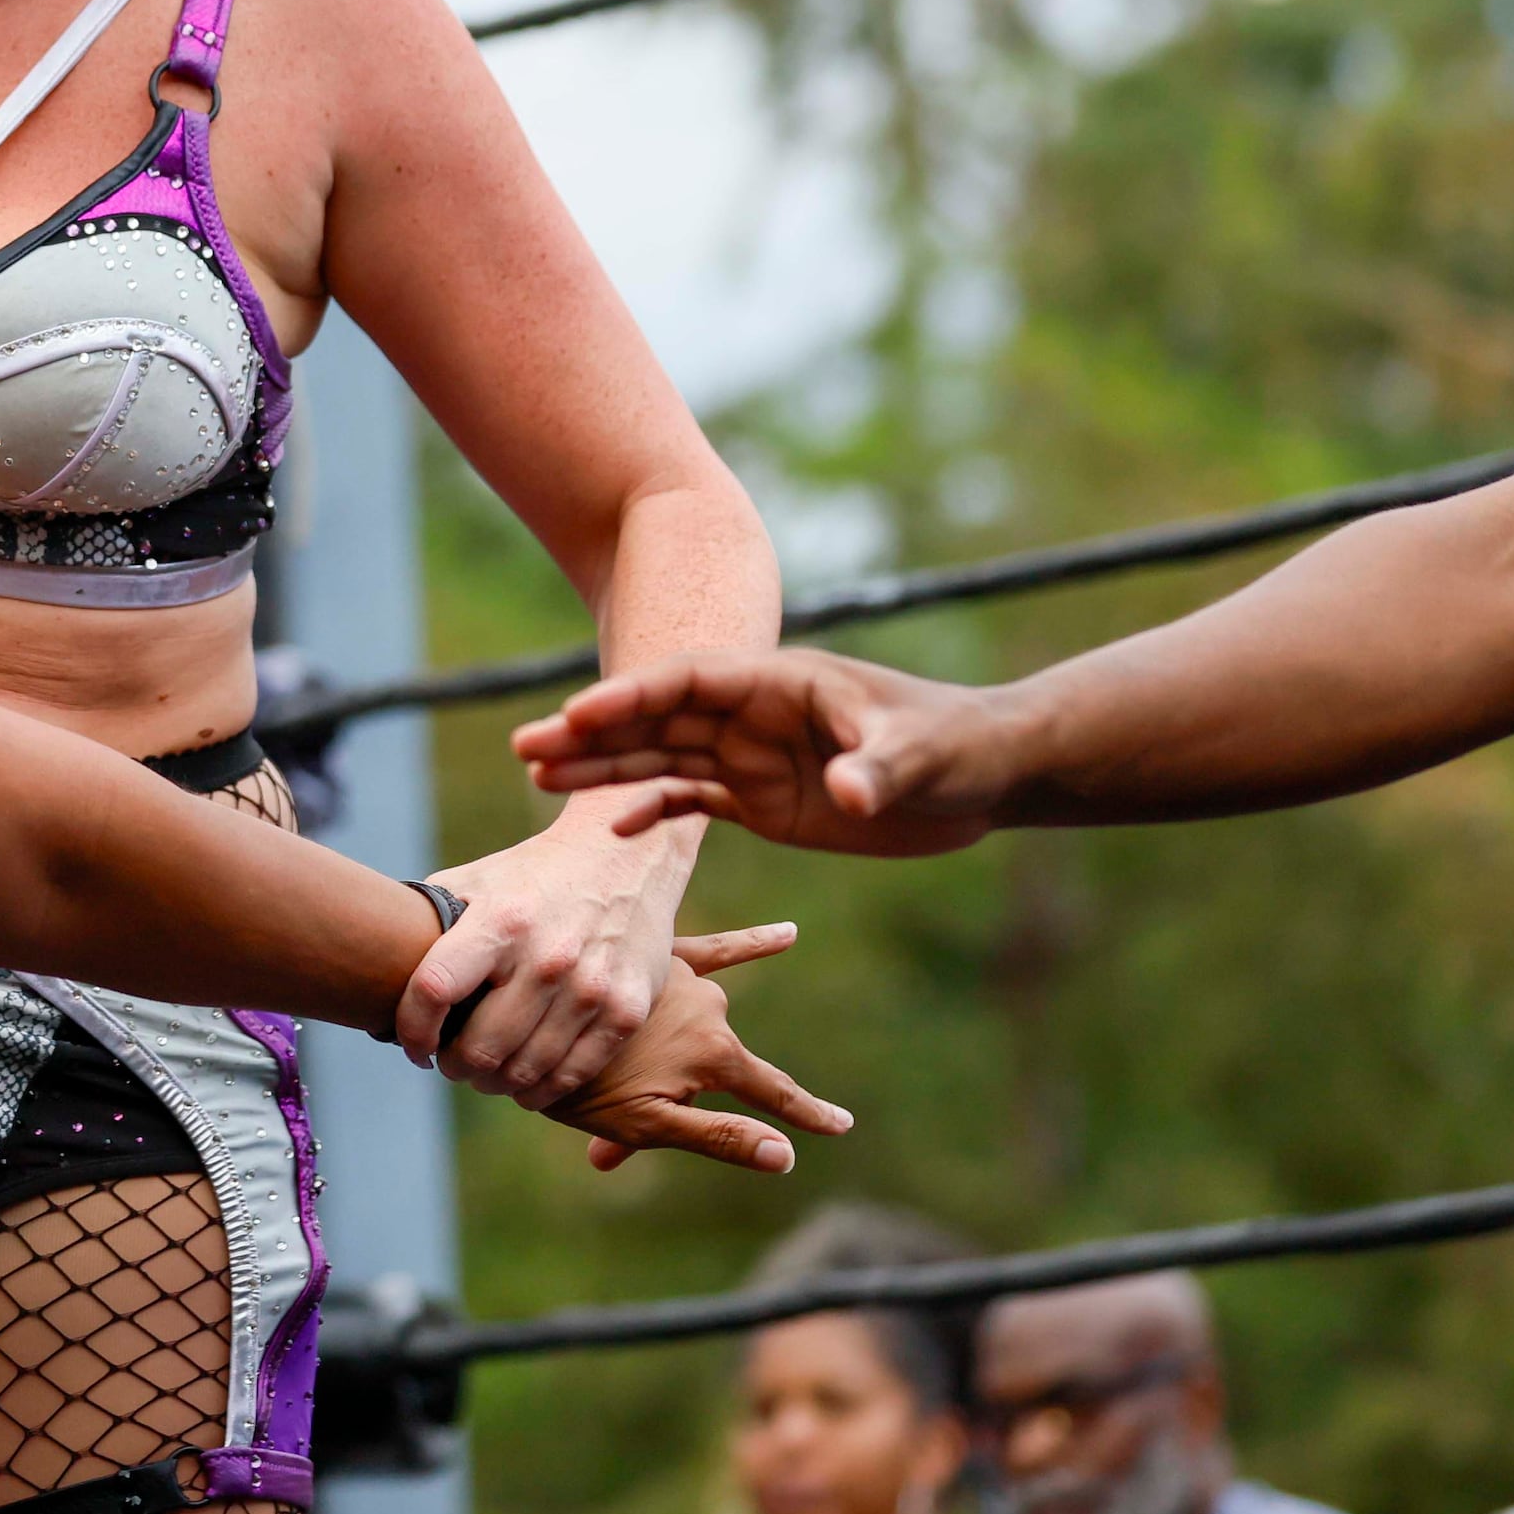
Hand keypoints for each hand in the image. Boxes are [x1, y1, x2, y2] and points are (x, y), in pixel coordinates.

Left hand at [400, 807, 691, 1103]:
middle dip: (454, 1066)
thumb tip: (372, 962)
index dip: (412, 1029)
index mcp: (500, 920)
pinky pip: (572, 1076)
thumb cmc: (533, 876)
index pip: (434, 990)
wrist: (625, 856)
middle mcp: (547, 957)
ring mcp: (591, 987)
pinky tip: (526, 1083)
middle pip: (480, 1048)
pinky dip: (540, 1091)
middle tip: (451, 1063)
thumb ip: (430, 923)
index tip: (413, 1044)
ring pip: (524, 1072)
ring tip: (485, 1073)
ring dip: (495, 1083)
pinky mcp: (627, 1010)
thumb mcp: (477, 882)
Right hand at [512, 648, 1008, 856]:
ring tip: (537, 779)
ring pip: (663, 758)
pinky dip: (653, 811)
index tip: (578, 714)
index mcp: (781, 684)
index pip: (690, 682)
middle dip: (593, 731)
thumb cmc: (960, 748)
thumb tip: (847, 794)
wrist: (987, 776)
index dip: (633, 696)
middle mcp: (755, 715)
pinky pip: (694, 800)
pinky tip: (613, 831)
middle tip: (526, 747)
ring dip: (605, 768)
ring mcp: (755, 756)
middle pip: (658, 718)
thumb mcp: (924, 755)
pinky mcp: (765, 797)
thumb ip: (881, 770)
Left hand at [546, 926, 848, 1173]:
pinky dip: (752, 943)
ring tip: (620, 1064)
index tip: (844, 1125)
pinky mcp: (661, 950)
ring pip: (701, 1018)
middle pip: (715, 1060)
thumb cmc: (577, 1084)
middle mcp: (710, 1006)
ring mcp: (685, 975)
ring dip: (666, 1048)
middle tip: (606, 1098)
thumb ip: (721, 1137)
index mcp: (713, 1053)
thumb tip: (786, 1158)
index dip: (809, 1114)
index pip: (773, 1094)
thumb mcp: (648, 1124)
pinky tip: (787, 935)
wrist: (516, 1013)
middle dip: (675, 1089)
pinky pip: (713, 948)